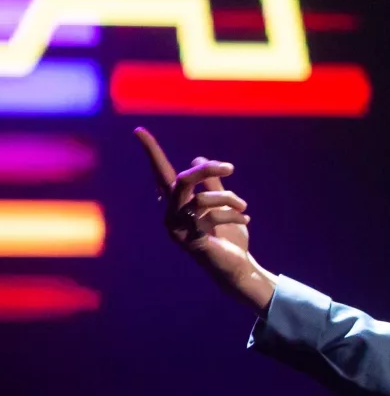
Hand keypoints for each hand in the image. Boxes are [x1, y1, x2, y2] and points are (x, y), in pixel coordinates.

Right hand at [134, 127, 276, 314]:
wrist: (237, 266)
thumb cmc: (228, 235)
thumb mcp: (223, 204)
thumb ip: (212, 183)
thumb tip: (198, 158)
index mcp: (177, 202)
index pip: (161, 173)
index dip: (151, 152)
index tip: (138, 129)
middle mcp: (171, 214)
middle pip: (182, 180)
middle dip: (206, 171)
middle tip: (230, 168)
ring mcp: (178, 229)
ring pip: (200, 199)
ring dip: (227, 199)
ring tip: (244, 207)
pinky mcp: (190, 240)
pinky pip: (211, 218)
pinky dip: (233, 215)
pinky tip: (246, 220)